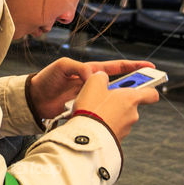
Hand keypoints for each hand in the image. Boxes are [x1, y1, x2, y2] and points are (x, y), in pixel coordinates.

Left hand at [28, 57, 155, 119]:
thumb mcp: (62, 66)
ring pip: (112, 101)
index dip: (134, 66)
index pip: (117, 67)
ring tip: (131, 106)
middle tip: (149, 90)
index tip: (149, 67)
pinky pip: (100, 112)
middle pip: (119, 86)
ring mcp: (91, 99)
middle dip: (134, 88)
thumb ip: (79, 68)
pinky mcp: (86, 111)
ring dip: (120, 104)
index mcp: (91, 71)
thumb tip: (93, 76)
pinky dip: (106, 115)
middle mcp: (94, 85)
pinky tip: (112, 118)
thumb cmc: (46, 79)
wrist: (33, 100)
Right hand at [73, 71, 159, 139]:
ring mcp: (126, 128)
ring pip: (121, 116)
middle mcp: (133, 114)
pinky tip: (94, 122)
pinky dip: (106, 124)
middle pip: (131, 104)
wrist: (86, 137)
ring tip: (95, 111)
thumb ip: (102, 76)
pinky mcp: (117, 139)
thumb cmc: (92, 110)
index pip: (152, 93)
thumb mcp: (94, 83)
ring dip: (112, 112)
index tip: (141, 84)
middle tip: (104, 97)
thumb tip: (102, 77)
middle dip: (119, 100)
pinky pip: (113, 127)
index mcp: (131, 98)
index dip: (147, 88)